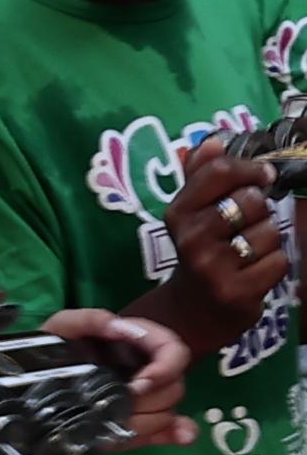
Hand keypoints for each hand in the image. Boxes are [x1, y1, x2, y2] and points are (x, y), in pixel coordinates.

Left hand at [39, 309, 195, 451]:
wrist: (29, 383)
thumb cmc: (50, 349)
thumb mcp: (62, 327)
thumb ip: (88, 319)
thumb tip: (120, 326)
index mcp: (136, 344)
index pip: (173, 351)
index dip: (163, 370)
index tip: (136, 386)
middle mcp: (145, 370)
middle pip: (174, 385)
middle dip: (150, 399)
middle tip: (118, 405)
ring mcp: (143, 399)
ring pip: (168, 411)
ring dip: (148, 421)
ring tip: (119, 423)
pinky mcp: (137, 423)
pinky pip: (169, 429)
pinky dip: (177, 433)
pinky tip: (180, 437)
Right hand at [153, 139, 288, 348]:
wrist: (190, 313)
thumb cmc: (199, 254)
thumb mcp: (190, 215)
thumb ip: (200, 177)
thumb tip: (212, 141)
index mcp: (177, 214)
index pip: (218, 172)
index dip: (250, 170)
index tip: (262, 177)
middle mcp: (190, 239)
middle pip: (250, 200)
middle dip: (258, 211)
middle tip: (244, 226)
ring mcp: (212, 268)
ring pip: (269, 232)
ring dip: (267, 241)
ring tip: (247, 253)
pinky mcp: (236, 292)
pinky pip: (277, 262)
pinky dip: (273, 266)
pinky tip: (252, 273)